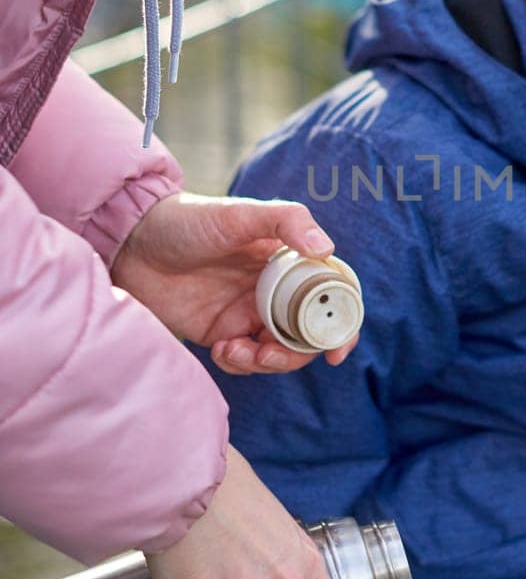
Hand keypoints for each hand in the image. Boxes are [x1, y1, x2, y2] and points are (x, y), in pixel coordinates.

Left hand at [111, 191, 359, 375]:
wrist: (130, 244)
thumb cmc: (188, 220)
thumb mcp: (239, 213)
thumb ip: (287, 222)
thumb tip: (327, 249)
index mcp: (288, 261)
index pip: (330, 294)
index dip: (343, 323)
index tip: (338, 348)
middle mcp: (274, 290)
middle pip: (307, 333)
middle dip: (297, 353)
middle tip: (270, 355)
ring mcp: (247, 313)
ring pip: (278, 353)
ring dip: (268, 363)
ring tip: (240, 353)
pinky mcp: (221, 334)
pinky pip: (244, 361)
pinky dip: (240, 364)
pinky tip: (221, 351)